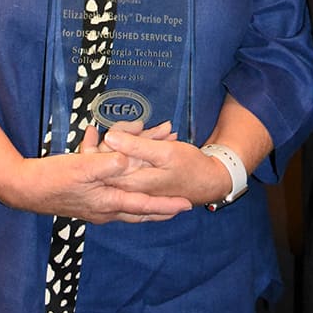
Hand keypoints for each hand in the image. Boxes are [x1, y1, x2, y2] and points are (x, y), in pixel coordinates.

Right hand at [6, 143, 191, 223]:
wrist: (25, 190)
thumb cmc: (52, 177)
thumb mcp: (81, 166)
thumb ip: (106, 163)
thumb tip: (129, 159)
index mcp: (107, 203)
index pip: (143, 205)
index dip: (165, 205)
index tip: (186, 205)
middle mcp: (104, 211)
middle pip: (139, 213)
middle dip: (160, 210)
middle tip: (180, 209)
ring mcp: (95, 210)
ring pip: (128, 210)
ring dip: (146, 205)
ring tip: (161, 203)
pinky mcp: (86, 204)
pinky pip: (116, 204)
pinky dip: (128, 199)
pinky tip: (128, 195)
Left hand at [100, 125, 232, 206]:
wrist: (209, 182)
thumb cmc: (190, 168)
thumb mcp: (165, 152)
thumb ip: (136, 147)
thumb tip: (109, 136)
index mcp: (130, 181)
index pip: (103, 159)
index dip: (108, 138)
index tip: (125, 126)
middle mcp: (129, 187)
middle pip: (113, 157)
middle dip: (128, 135)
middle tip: (145, 125)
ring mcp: (135, 185)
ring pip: (126, 156)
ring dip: (141, 139)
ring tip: (164, 130)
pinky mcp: (143, 181)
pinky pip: (136, 160)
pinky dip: (147, 146)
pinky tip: (163, 137)